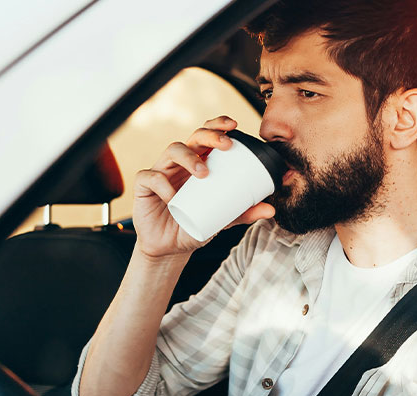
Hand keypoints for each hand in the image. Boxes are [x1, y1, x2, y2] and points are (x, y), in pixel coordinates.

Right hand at [133, 115, 274, 257]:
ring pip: (172, 150)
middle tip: (226, 145)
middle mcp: (181, 163)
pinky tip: (173, 198)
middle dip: (210, 135)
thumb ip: (244, 213)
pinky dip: (162, 184)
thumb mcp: (223, 220)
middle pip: (193, 136)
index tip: (235, 126)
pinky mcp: (144, 186)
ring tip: (204, 173)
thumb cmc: (195, 225)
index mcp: (200, 163)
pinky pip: (150, 177)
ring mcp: (162, 171)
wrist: (170, 248)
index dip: (219, 125)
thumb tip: (271, 209)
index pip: (208, 136)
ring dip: (189, 157)